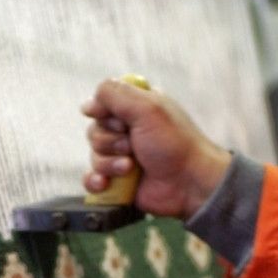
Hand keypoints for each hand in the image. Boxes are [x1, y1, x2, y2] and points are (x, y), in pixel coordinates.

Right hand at [82, 78, 232, 219]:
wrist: (188, 184)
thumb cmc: (175, 144)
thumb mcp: (148, 108)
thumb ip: (116, 94)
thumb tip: (89, 102)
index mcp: (135, 109)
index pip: (102, 103)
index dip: (104, 113)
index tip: (119, 121)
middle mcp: (127, 131)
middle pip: (94, 130)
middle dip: (110, 141)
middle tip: (132, 145)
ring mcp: (121, 156)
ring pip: (93, 156)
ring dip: (110, 163)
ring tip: (130, 168)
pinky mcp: (118, 180)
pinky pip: (91, 179)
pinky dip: (96, 181)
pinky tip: (107, 183)